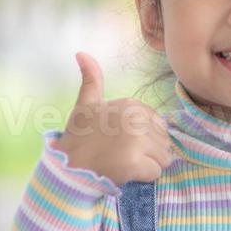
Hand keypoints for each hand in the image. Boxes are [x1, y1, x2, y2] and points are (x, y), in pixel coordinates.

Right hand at [50, 53, 175, 186]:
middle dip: (148, 151)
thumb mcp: (86, 104)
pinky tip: (125, 172)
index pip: (159, 124)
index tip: (119, 140)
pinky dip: (144, 176)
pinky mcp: (134, 162)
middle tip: (121, 153)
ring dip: (147, 164)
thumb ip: (91, 79)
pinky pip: (156, 172)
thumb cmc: (79, 138)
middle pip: (164, 140)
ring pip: (163, 157)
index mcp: (130, 104)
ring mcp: (135, 140)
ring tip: (123, 162)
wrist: (66, 169)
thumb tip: (81, 53)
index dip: (143, 136)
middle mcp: (135, 118)